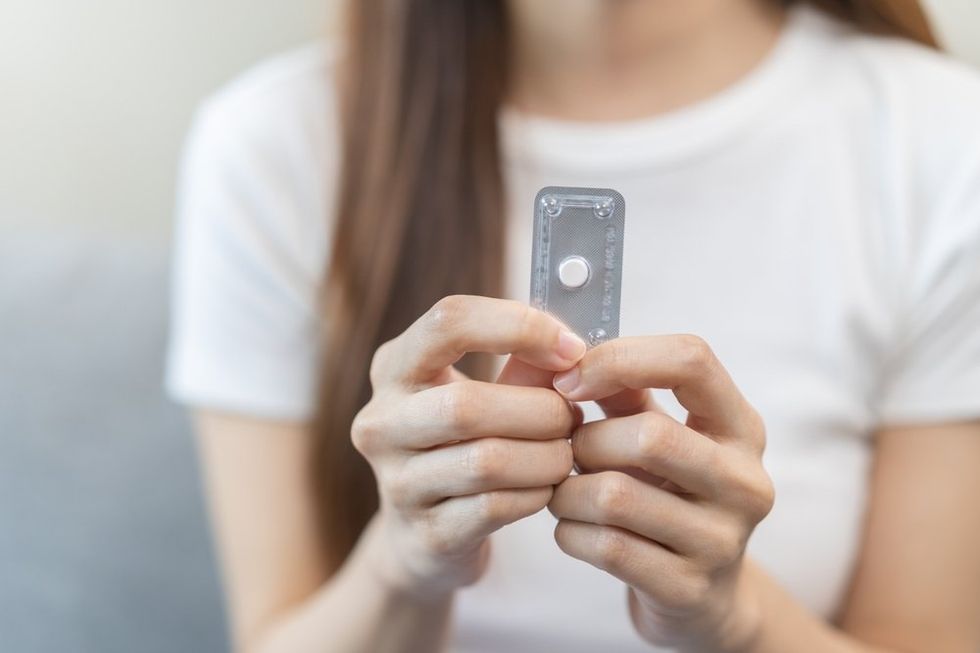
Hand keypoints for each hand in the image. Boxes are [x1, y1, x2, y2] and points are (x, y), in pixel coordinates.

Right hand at [352, 296, 584, 598]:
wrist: (422, 538)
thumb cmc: (463, 447)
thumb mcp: (486, 395)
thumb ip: (526, 366)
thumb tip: (577, 349)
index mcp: (394, 367)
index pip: (449, 321)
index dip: (520, 327)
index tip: (572, 348)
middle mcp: (381, 422)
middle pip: (467, 404)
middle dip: (540, 409)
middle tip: (573, 417)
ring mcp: (397, 483)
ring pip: (486, 461)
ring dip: (546, 456)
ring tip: (565, 453)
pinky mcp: (426, 534)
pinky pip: (495, 507)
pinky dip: (535, 494)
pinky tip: (546, 488)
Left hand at [547, 335, 773, 650]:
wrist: (703, 595)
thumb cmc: (668, 493)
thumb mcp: (658, 433)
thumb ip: (621, 391)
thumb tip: (561, 353)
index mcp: (741, 426)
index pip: (692, 359)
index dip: (620, 358)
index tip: (569, 379)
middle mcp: (745, 481)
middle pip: (649, 436)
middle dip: (586, 441)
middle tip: (566, 452)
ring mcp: (723, 540)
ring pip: (616, 496)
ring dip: (567, 491)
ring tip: (564, 492)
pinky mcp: (689, 588)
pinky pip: (606, 546)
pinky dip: (570, 532)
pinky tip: (572, 528)